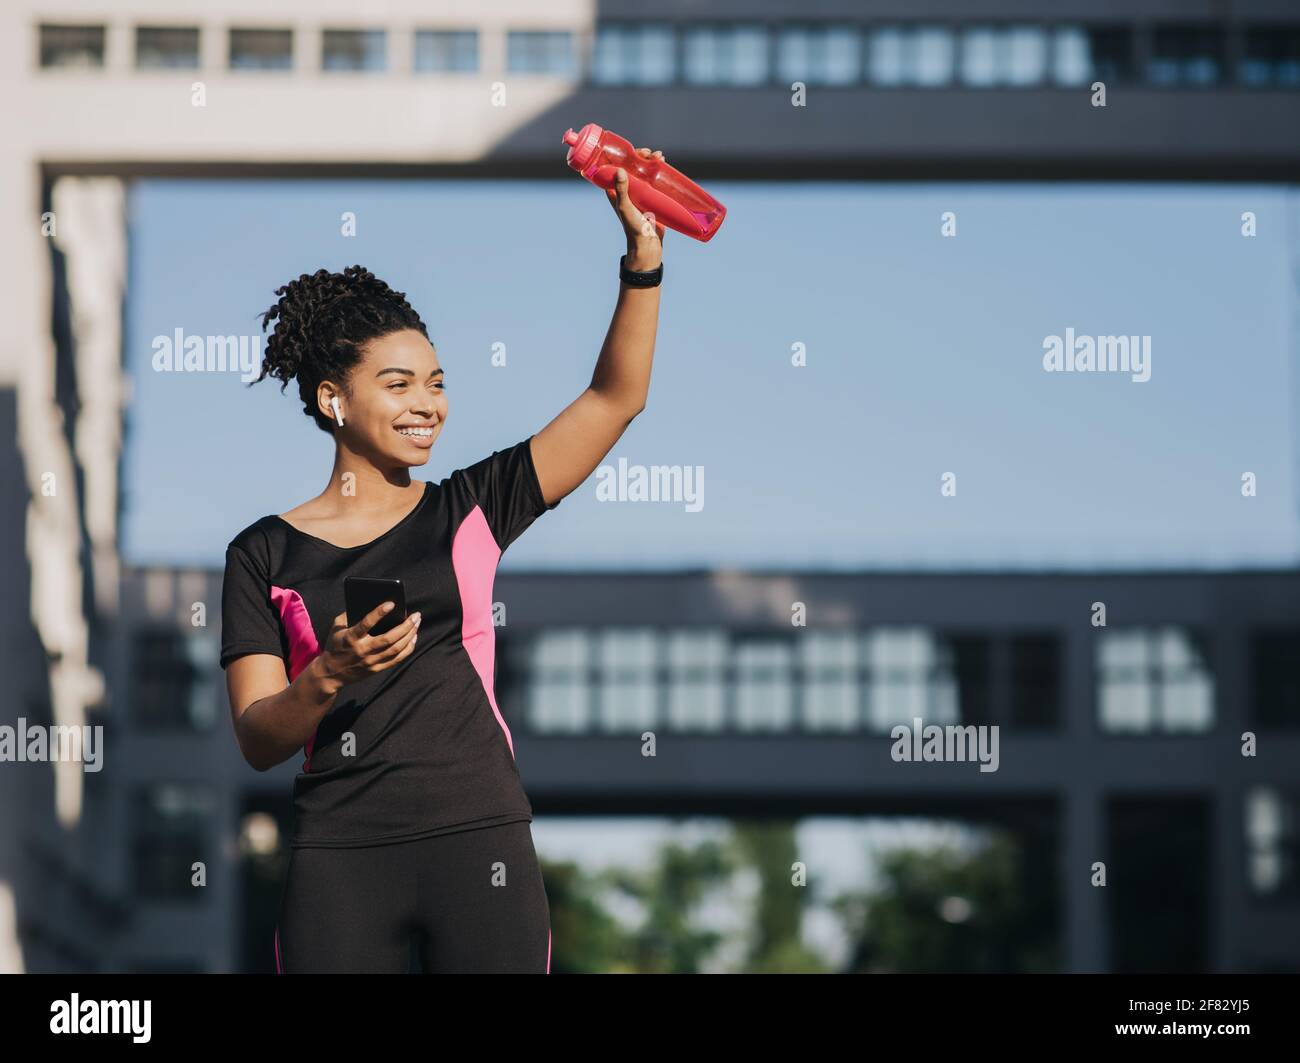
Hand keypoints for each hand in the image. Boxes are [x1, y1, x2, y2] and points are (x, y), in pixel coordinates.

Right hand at [316, 604, 420, 688]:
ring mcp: (371, 661)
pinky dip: (408, 648)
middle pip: (389, 638)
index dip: (379, 613)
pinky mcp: (377, 669)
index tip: (391, 603)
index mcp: (351, 638)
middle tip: (416, 615)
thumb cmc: (335, 645)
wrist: (331, 673)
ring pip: (396, 649)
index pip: (366, 624)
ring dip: (410, 635)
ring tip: (417, 623)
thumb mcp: (336, 627)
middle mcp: (362, 650)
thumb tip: (369, 602)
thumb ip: (349, 614)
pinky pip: (397, 659)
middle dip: (405, 626)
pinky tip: (413, 638)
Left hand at [606, 145, 666, 268]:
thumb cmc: (633, 227)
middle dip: (641, 157)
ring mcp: (640, 193)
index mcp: (615, 191)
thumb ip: (622, 190)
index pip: (617, 167)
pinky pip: (655, 181)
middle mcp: (627, 190)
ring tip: (661, 157)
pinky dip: (659, 172)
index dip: (624, 156)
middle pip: (633, 166)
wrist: (648, 244)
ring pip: (645, 172)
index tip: (635, 151)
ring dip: (651, 162)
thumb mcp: (625, 207)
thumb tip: (619, 170)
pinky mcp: (652, 198)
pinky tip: (665, 165)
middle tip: (650, 154)